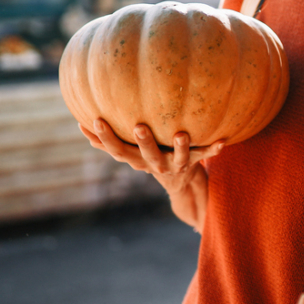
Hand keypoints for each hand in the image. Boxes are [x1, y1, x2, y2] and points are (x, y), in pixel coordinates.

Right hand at [79, 118, 224, 194]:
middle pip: (147, 155)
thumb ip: (108, 141)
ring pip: (179, 157)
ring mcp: (176, 164)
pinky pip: (206, 155)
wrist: (180, 183)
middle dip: (143, 142)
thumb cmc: (150, 158)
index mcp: (137, 160)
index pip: (117, 151)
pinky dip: (215, 149)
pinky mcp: (195, 163)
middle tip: (139, 126)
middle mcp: (155, 164)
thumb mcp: (129, 152)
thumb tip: (79, 122)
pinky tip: (223, 141)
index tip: (95, 120)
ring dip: (181, 147)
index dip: (105, 139)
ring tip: (181, 135)